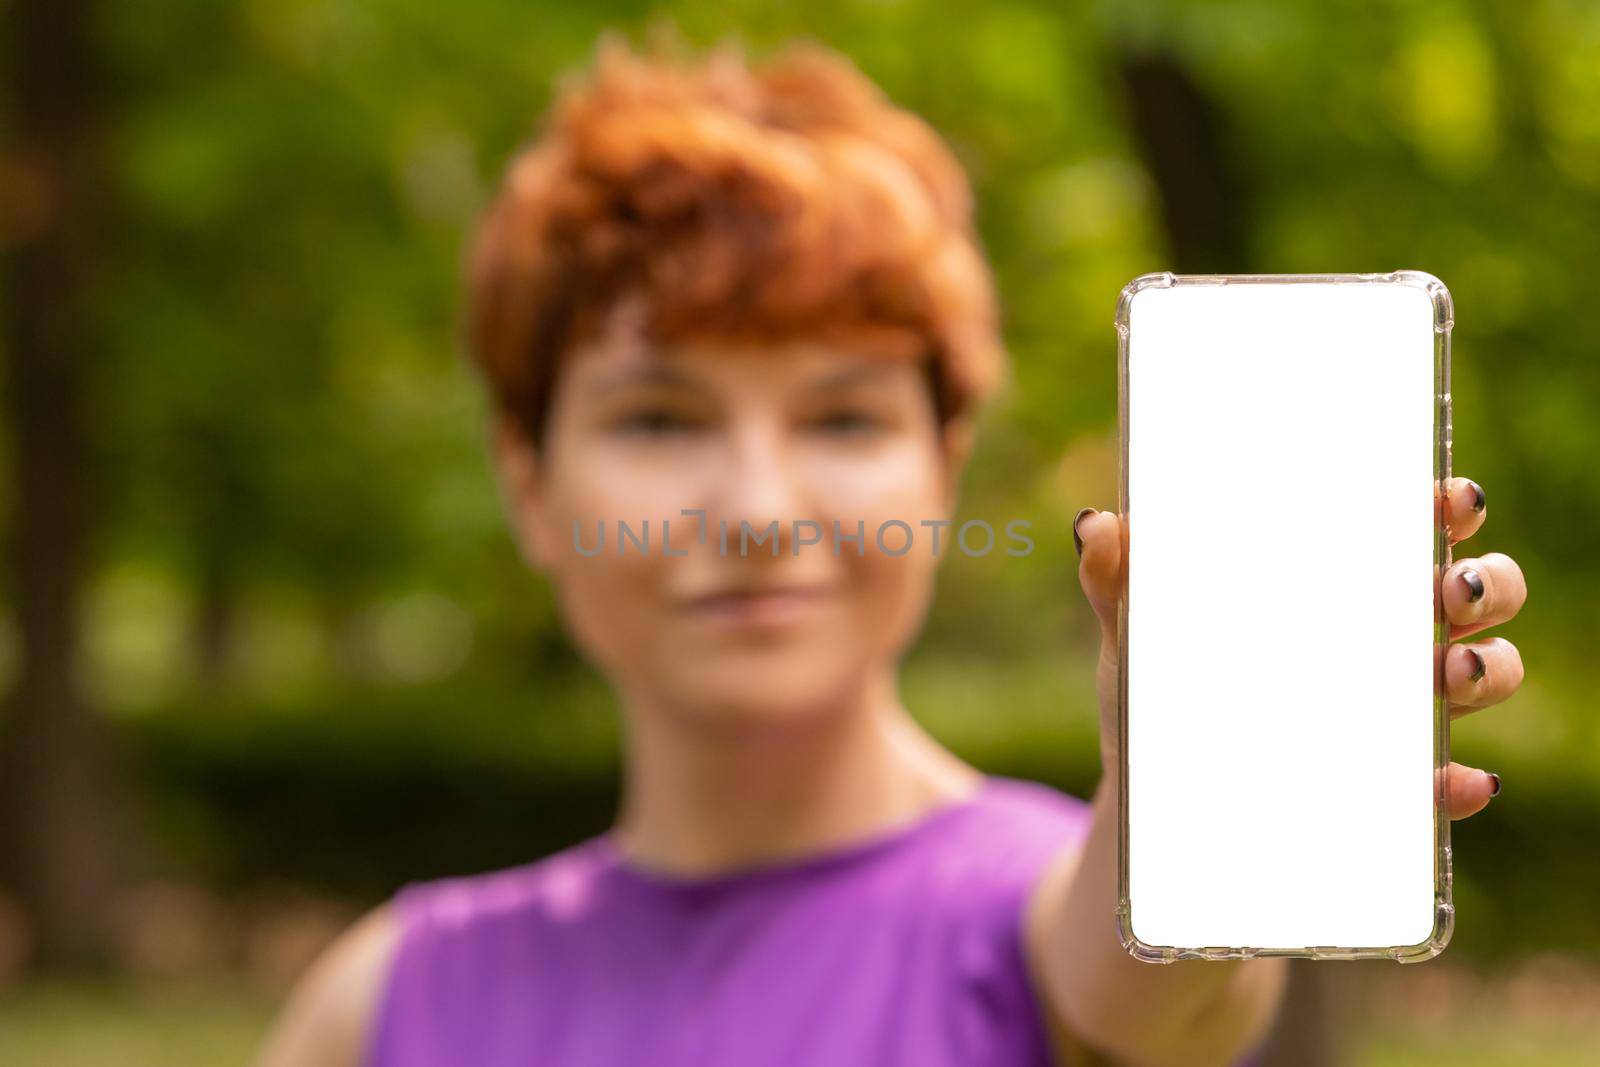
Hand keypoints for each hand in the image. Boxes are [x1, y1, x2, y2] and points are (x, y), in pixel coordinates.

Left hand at [1072, 475, 1526, 818]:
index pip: (1413, 524)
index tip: (1449, 497)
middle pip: (1476, 593)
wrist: (1142, 801)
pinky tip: (1451, 778)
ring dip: (1487, 669)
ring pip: (1484, 674)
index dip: (1448, 504)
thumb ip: (1114, 579)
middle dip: (1487, 584)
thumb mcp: (1131, 631)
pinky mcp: (1391, 789)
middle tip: (1453, 589)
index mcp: (1333, 579)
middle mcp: (1383, 637)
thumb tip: (1095, 524)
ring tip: (1448, 673)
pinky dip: (1461, 781)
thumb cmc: (1153, 690)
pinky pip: (1448, 782)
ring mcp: (1394, 713)